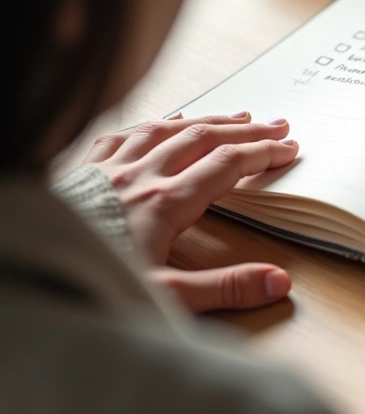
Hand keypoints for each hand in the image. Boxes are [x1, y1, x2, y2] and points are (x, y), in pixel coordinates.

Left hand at [83, 111, 299, 311]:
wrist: (26, 274)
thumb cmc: (92, 285)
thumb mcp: (165, 298)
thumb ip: (224, 288)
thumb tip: (279, 282)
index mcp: (165, 205)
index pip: (228, 166)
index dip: (263, 154)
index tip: (289, 148)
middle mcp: (139, 177)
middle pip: (204, 139)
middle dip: (246, 130)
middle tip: (277, 124)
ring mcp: (109, 170)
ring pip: (167, 128)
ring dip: (207, 119)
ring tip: (235, 114)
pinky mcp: (83, 172)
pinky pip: (124, 134)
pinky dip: (153, 122)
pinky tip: (164, 121)